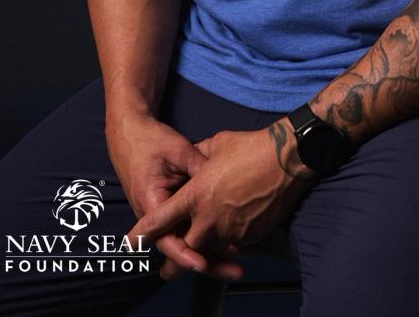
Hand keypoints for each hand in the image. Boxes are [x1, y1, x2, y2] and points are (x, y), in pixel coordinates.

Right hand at [106, 111, 241, 280]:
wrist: (130, 133)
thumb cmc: (150, 141)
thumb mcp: (177, 150)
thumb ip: (199, 169)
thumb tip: (226, 183)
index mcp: (150, 204)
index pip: (167, 240)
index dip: (186, 254)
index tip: (204, 264)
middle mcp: (154, 216)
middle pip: (180, 248)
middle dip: (206, 262)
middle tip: (234, 271)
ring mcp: (162, 215)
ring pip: (185, 241)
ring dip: (208, 252)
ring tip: (236, 264)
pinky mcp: (170, 209)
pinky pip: (185, 228)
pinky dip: (204, 236)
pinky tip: (229, 240)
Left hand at [127, 121, 314, 280]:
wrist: (286, 158)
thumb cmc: (250, 147)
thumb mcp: (217, 145)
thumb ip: (199, 159)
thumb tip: (196, 164)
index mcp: (195, 195)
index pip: (161, 221)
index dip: (143, 234)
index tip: (132, 242)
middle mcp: (208, 219)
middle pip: (183, 251)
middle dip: (173, 264)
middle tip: (165, 273)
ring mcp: (230, 231)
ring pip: (209, 253)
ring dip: (203, 257)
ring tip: (198, 264)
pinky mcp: (250, 236)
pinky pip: (232, 248)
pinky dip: (227, 248)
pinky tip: (228, 246)